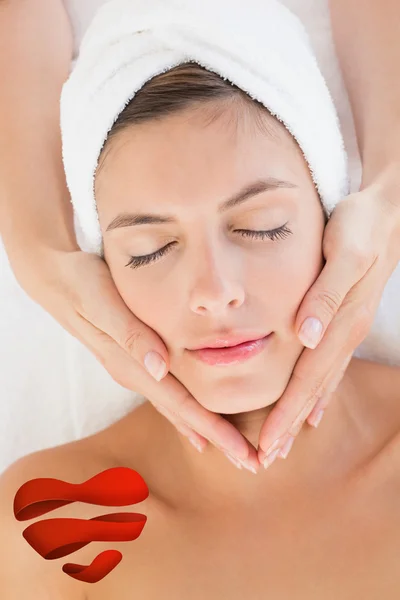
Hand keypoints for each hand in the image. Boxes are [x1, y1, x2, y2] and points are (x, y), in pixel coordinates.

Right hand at [12, 246, 258, 471]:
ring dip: (206, 430)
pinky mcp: (135, 360)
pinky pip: (168, 395)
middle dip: (219, 440)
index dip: (215, 431)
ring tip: (233, 448)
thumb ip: (130, 336)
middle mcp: (134, 374)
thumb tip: (160, 369)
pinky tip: (197, 421)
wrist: (56, 278)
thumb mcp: (104, 304)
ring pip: (176, 409)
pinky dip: (187, 412)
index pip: (181, 406)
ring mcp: (133, 370)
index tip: (244, 455)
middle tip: (252, 464)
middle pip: (183, 415)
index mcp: (131, 365)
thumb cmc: (82, 285)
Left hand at [257, 166, 399, 466]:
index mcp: (340, 322)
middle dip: (289, 425)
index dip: (286, 412)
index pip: (307, 379)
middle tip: (266, 458)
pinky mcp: (346, 321)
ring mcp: (348, 329)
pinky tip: (312, 408)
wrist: (385, 211)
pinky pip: (331, 366)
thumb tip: (304, 337)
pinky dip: (319, 392)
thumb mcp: (343, 254)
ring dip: (301, 414)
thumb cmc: (359, 227)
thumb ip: (324, 296)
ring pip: (321, 382)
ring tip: (285, 441)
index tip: (267, 444)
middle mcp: (345, 332)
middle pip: (312, 389)